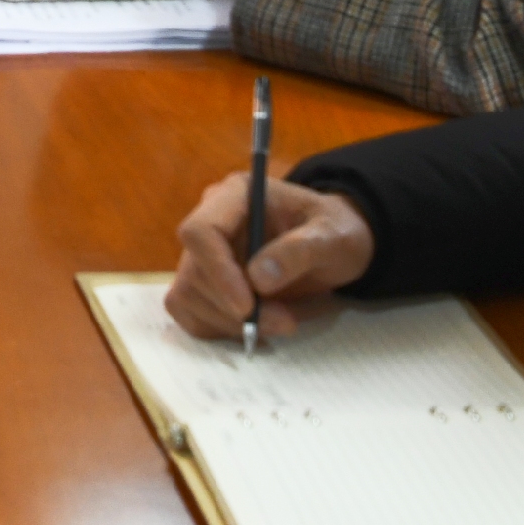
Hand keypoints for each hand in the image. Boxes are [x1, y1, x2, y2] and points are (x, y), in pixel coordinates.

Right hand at [163, 175, 373, 343]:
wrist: (334, 246)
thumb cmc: (335, 232)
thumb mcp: (334, 237)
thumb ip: (300, 251)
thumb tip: (259, 280)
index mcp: (236, 195)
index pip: (200, 232)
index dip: (217, 272)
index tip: (247, 307)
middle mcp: (210, 219)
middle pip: (193, 271)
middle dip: (233, 307)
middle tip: (283, 322)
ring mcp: (202, 252)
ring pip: (188, 296)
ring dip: (229, 322)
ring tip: (279, 322)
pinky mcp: (203, 282)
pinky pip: (191, 312)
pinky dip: (219, 328)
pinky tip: (255, 325)